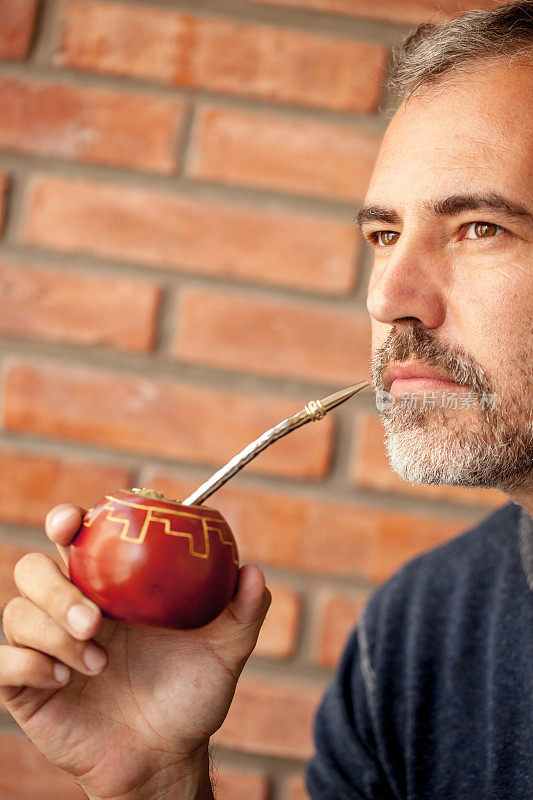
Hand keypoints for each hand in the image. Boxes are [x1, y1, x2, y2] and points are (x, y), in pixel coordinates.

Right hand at [0, 503, 270, 799]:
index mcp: (111, 586)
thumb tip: (251, 571)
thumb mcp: (224, 651)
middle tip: (95, 621)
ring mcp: (47, 645)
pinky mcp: (26, 686)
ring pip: (17, 612)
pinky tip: (64, 680)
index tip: (72, 524)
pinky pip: (3, 662)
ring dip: (52, 633)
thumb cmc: (192, 695)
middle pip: (33, 568)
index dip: (66, 521)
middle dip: (57, 588)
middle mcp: (73, 607)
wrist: (167, 757)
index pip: (75, 538)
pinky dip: (28, 664)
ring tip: (97, 664)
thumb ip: (242, 610)